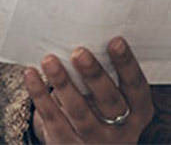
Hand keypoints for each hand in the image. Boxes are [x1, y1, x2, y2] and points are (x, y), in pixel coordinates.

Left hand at [25, 37, 154, 142]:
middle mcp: (121, 129)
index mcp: (139, 112)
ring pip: (79, 111)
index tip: (115, 41)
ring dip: (63, 83)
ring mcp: (94, 140)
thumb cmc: (106, 111)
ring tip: (49, 60)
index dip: (126, 64)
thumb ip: (112, 76)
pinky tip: (32, 75)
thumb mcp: (120, 100)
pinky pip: (53, 120)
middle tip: (79, 52)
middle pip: (109, 101)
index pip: (136, 86)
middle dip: (94, 75)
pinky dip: (40, 96)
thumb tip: (91, 35)